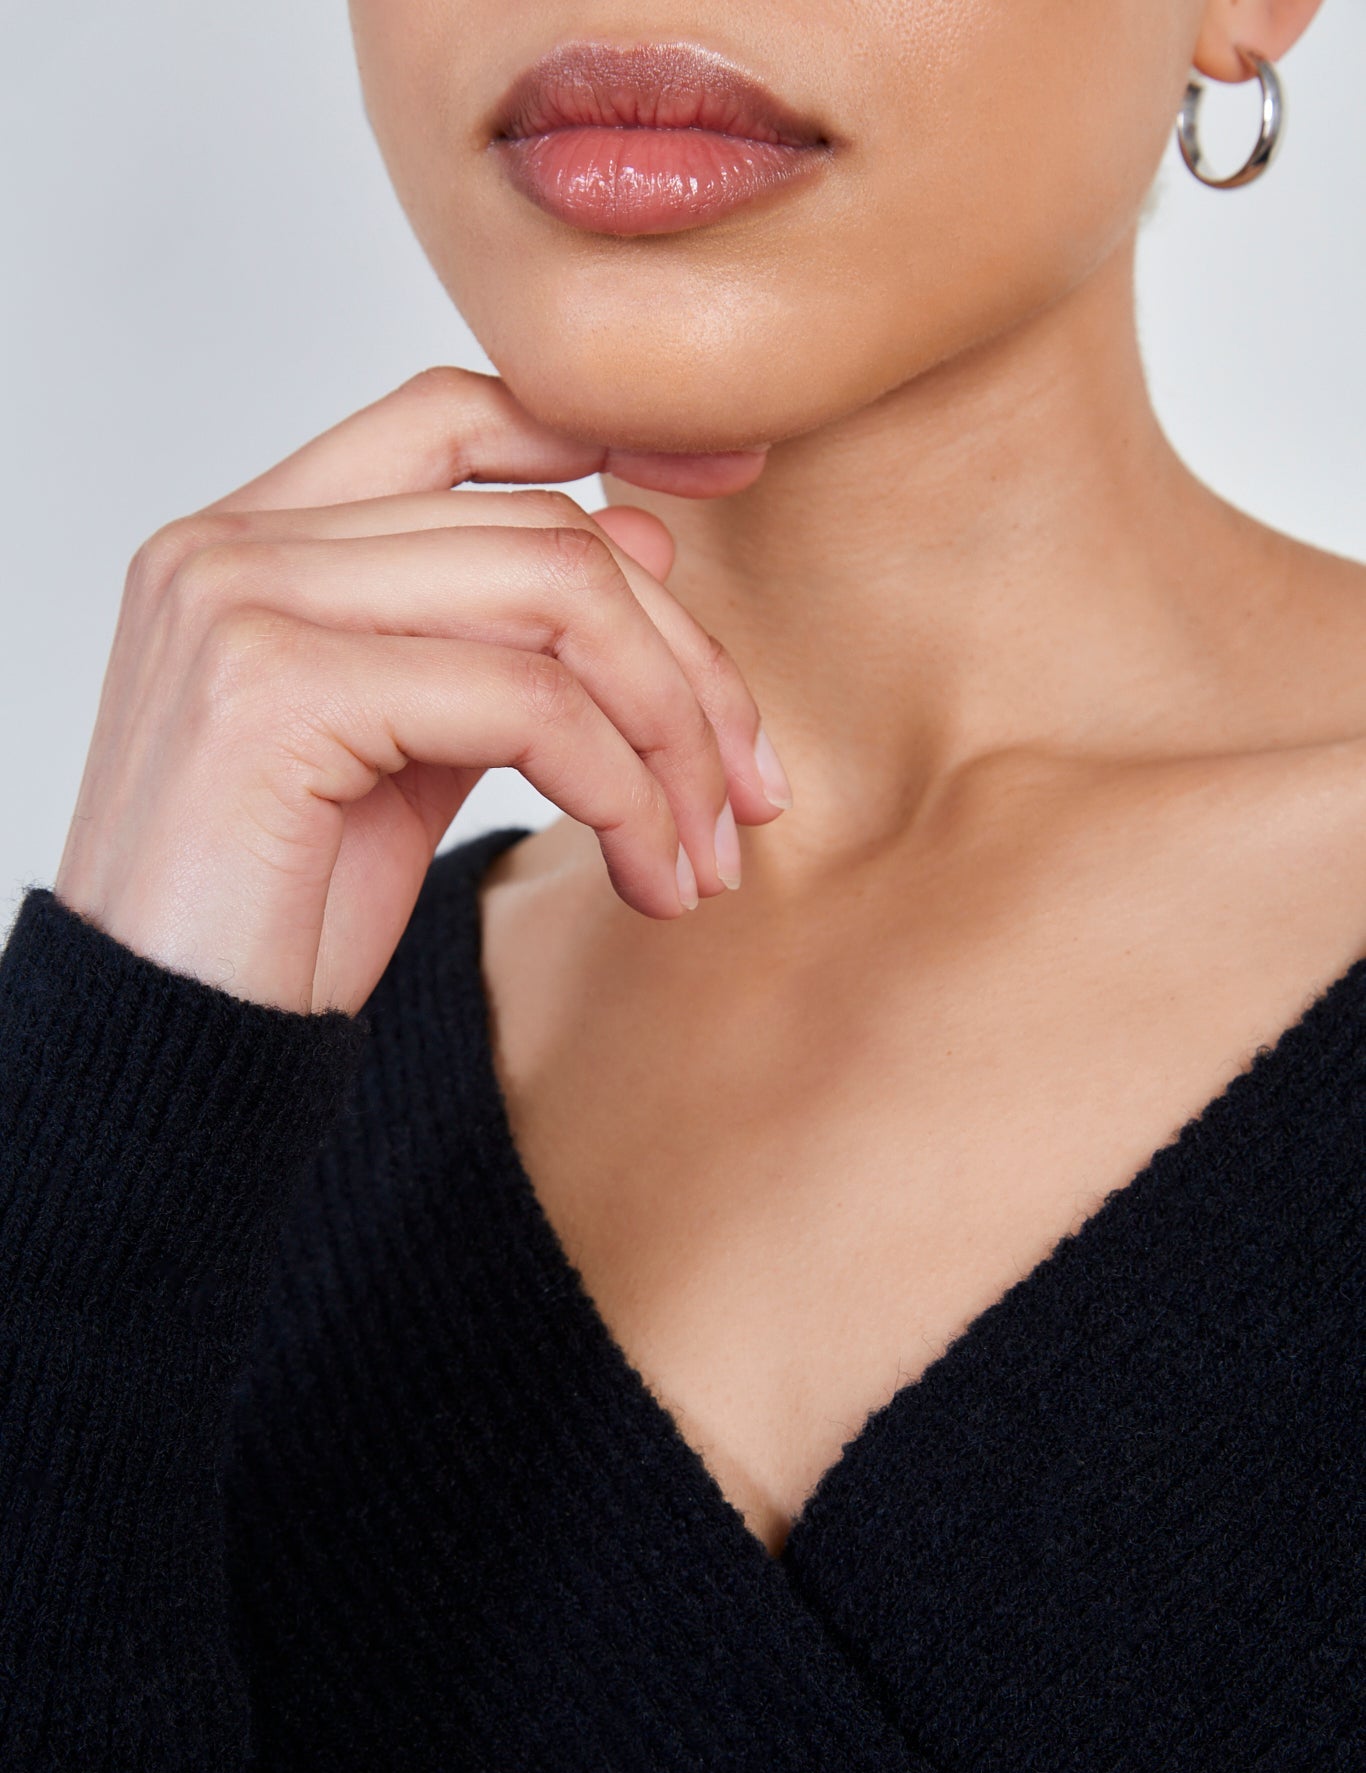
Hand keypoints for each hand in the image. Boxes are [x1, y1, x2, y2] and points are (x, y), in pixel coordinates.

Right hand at [54, 368, 789, 1015]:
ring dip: (672, 738)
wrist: (173, 1049)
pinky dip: (622, 791)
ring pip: (555, 596)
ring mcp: (241, 600)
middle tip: (752, 794)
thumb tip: (643, 535)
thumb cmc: (275, 917)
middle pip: (543, 528)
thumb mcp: (409, 752)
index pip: (456, 414)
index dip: (607, 435)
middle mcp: (231, 542)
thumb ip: (499, 639)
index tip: (732, 479)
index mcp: (252, 538)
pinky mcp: (272, 687)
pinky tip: (645, 875)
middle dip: (686, 666)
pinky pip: (525, 703)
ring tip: (706, 857)